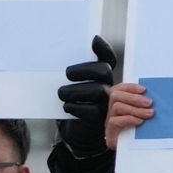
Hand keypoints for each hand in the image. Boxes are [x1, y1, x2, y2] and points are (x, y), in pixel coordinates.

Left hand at [58, 36, 118, 156]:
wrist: (81, 132)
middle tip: (68, 74)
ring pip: (96, 90)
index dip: (104, 48)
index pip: (108, 58)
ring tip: (62, 94)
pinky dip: (76, 107)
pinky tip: (67, 107)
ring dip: (75, 91)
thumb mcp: (76, 87)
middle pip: (103, 71)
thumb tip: (85, 45)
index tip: (93, 40)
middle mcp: (111, 87)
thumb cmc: (78, 105)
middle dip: (84, 70)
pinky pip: (91, 110)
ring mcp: (109, 103)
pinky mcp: (102, 119)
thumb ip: (78, 70)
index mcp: (105, 77)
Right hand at [105, 82, 153, 151]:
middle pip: (116, 96)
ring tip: (149, 113)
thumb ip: (144, 106)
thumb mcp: (142, 115)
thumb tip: (156, 96)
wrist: (130, 151)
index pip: (119, 89)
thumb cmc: (138, 130)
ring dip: (134, 109)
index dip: (130, 87)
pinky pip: (115, 121)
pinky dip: (129, 119)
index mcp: (119, 103)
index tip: (144, 89)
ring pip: (116, 107)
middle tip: (149, 103)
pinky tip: (139, 121)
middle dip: (134, 97)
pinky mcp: (110, 132)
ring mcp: (109, 121)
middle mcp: (112, 110)